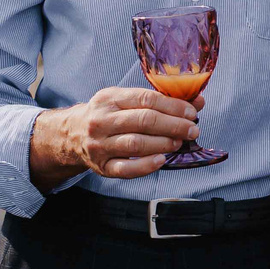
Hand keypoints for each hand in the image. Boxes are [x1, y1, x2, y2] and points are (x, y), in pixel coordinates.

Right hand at [29, 86, 202, 186]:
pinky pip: (125, 169)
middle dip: (173, 125)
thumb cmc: (107, 115)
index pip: (146, 99)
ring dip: (163, 144)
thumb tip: (198, 102)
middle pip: (143, 121)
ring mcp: (99, 145)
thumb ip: (159, 100)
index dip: (173, 106)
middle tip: (192, 130)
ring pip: (135, 144)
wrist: (70, 134)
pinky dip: (145, 166)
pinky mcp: (101, 166)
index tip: (192, 112)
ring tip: (179, 142)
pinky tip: (161, 161)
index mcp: (109, 99)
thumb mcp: (125, 100)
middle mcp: (101, 121)